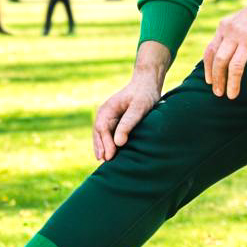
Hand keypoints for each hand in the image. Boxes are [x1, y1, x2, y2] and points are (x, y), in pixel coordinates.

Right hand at [93, 42, 169, 160]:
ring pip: (102, 136)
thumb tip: (118, 143)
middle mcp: (105, 114)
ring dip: (104, 148)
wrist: (148, 84)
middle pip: (99, 134)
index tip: (109, 156)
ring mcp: (110, 118)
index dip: (104, 144)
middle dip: (101, 148)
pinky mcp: (116, 122)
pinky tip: (113, 155)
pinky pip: (110, 135)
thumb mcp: (139, 107)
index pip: (102, 129)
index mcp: (107, 109)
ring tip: (107, 162)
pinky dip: (110, 145)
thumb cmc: (144, 94)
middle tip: (105, 163)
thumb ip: (128, 123)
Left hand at [203, 0, 246, 99]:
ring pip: (236, 66)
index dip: (208, 69)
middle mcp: (235, 33)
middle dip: (218, 80)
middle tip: (218, 93)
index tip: (209, 82)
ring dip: (232, 84)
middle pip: (220, 61)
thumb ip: (226, 37)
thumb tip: (217, 60)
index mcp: (225, 28)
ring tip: (232, 95)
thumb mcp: (235, 21)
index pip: (210, 52)